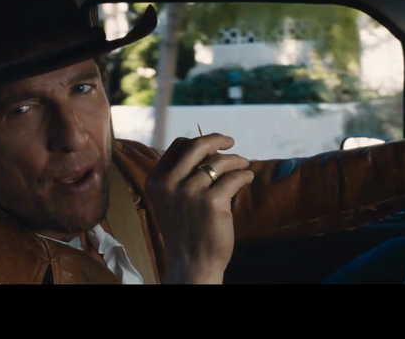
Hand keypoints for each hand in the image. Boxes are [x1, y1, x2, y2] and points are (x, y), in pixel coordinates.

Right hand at [145, 133, 252, 283]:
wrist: (191, 264)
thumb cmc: (185, 231)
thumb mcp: (170, 201)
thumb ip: (181, 176)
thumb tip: (209, 148)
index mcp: (157, 181)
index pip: (178, 146)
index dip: (198, 142)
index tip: (212, 145)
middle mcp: (170, 183)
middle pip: (197, 146)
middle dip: (217, 139)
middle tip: (231, 141)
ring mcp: (190, 191)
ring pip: (219, 161)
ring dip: (236, 159)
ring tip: (244, 164)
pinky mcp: (212, 202)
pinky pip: (234, 177)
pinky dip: (244, 174)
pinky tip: (248, 177)